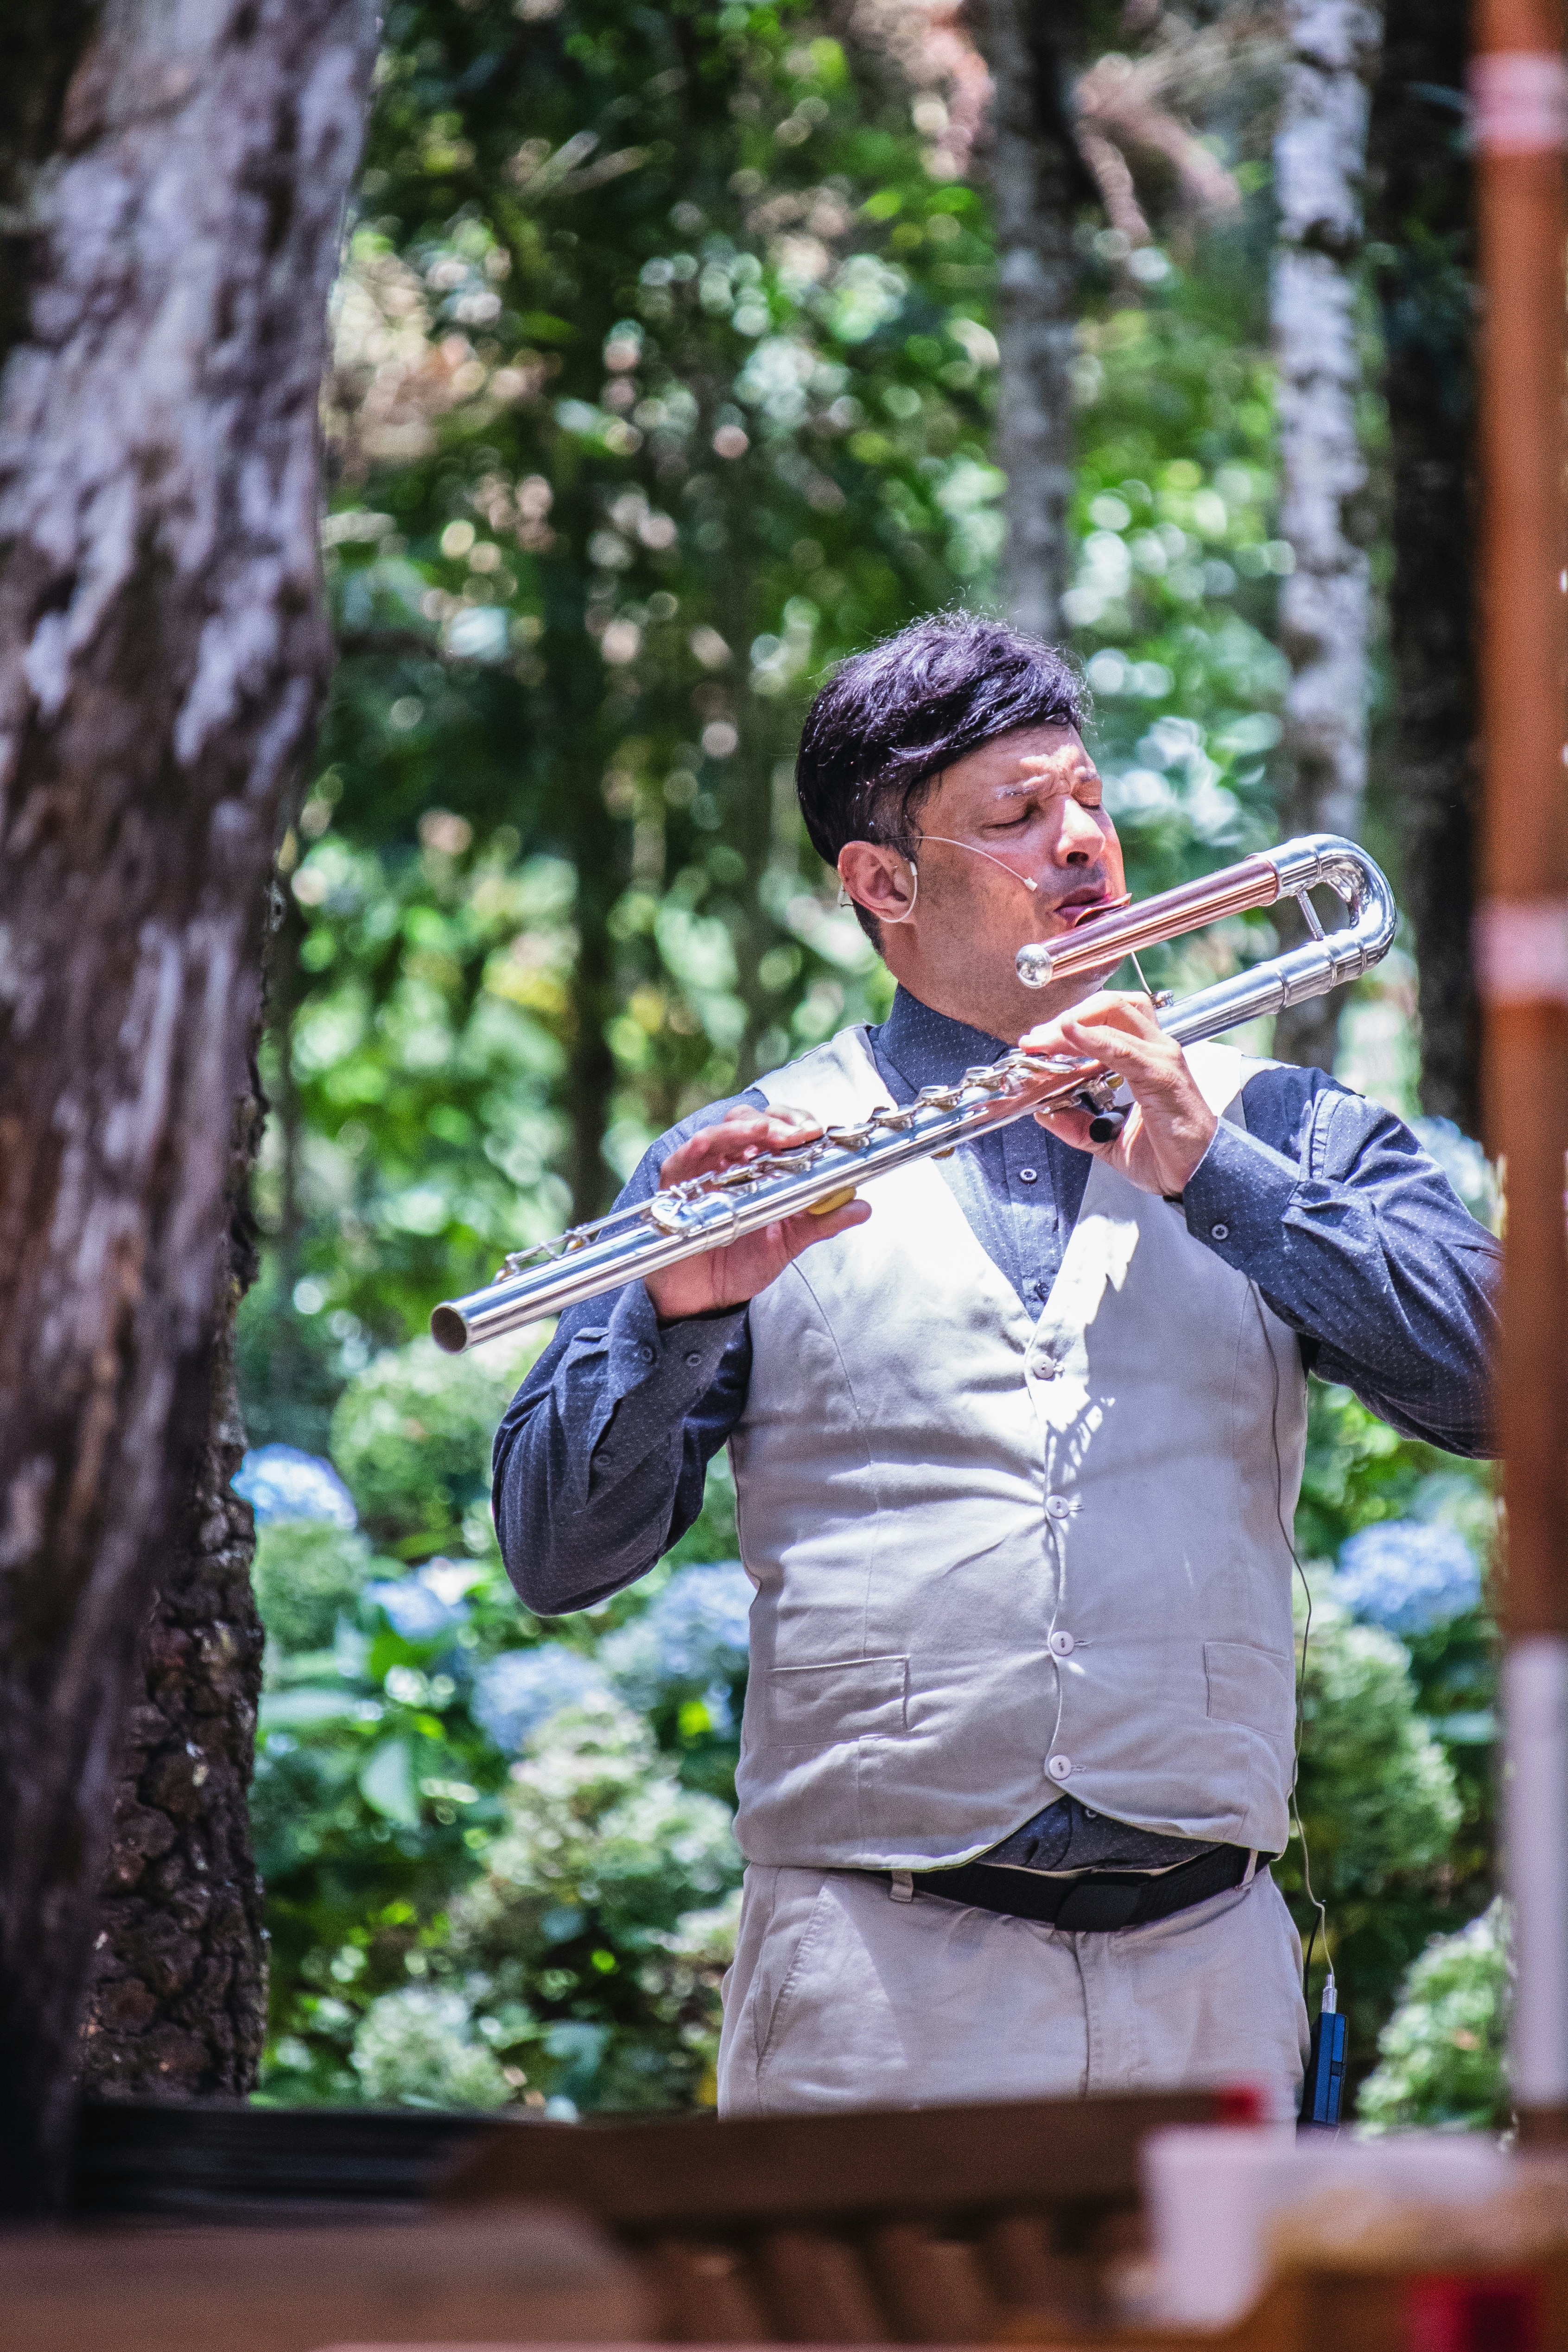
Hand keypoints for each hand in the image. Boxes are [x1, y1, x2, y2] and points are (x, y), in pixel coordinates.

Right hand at [642, 1107, 871, 1321]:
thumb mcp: (788, 1241)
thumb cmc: (740, 1264)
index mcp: (758, 1168)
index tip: (817, 1132)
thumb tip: (862, 1206)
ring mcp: (703, 1169)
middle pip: (752, 1120)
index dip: (798, 1123)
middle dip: (779, 1121)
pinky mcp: (677, 1183)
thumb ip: (822, 1221)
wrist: (704, 1298)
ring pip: (723, 1130)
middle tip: (800, 1134)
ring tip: (769, 1132)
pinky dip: (705, 1144)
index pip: (778, 1129)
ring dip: (748, 1127)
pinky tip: (719, 1142)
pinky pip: (687, 1155)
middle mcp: (730, 1162)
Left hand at [1021, 991, 1217, 1196]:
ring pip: (1116, 1014)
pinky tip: (1070, 1035)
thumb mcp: (1107, 1140)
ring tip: (1044, 1039)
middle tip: (1035, 1039)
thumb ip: (1077, 1125)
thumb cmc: (1168, 1154)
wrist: (1200, 1176)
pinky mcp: (1162, 1076)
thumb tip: (1045, 1113)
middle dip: (1068, 1014)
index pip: (1106, 1020)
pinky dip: (1093, 1039)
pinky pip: (1124, 1049)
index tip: (1037, 1042)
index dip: (1069, 1023)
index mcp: (1145, 1059)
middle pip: (1111, 1005)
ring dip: (1074, 1023)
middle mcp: (1155, 1051)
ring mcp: (1161, 1059)